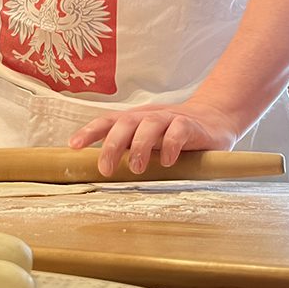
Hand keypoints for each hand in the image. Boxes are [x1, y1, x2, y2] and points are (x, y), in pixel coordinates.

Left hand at [67, 101, 239, 176]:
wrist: (215, 119)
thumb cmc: (174, 134)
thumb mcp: (149, 141)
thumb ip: (130, 151)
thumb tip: (102, 171)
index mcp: (135, 120)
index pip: (108, 121)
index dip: (90, 131)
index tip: (74, 146)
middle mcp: (149, 116)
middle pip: (125, 123)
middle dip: (112, 145)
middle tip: (105, 169)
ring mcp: (170, 119)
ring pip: (149, 124)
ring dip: (140, 145)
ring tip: (135, 168)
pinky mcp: (191, 126)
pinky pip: (178, 131)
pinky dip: (171, 145)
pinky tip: (168, 162)